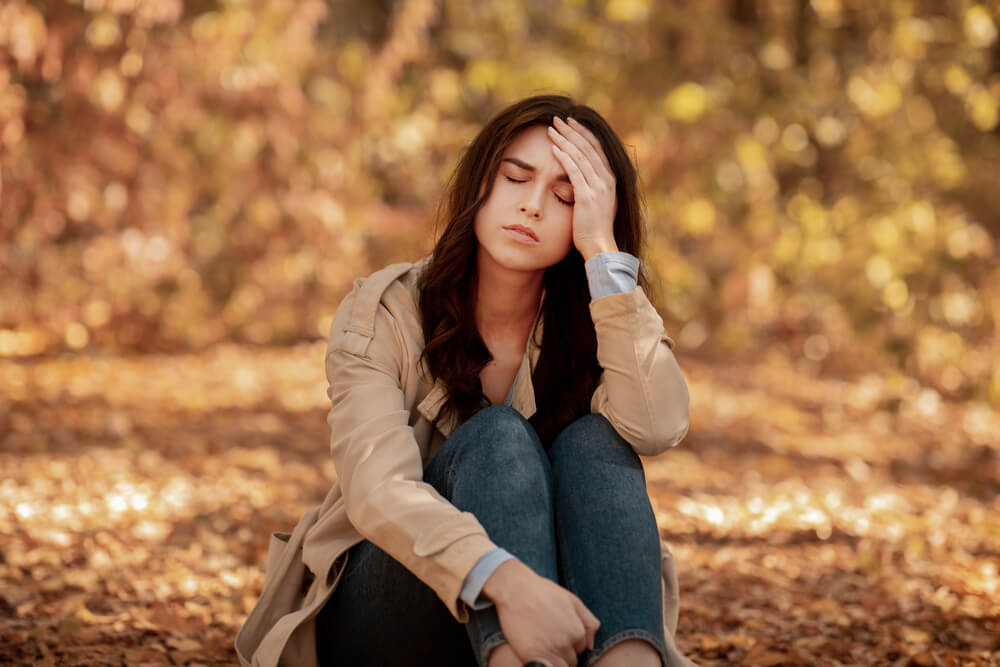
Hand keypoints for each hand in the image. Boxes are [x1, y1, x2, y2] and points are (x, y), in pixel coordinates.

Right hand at [482, 559, 599, 666]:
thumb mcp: (572, 601)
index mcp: (577, 632)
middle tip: (548, 637)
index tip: (557, 632)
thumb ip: (588, 622)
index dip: (569, 642)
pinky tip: (538, 653)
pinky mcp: (531, 656)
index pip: (580, 649)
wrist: (516, 589)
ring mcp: (549, 651)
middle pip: (571, 660)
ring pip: (560, 666)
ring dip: (553, 658)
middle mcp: (566, 644)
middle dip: (563, 651)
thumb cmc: (543, 592)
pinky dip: (544, 664)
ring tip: (542, 642)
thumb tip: (590, 646)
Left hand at [547, 116, 618, 260]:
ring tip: (551, 130)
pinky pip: (575, 171)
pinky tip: (554, 148)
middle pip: (588, 147)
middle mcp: (607, 179)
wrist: (599, 246)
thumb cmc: (594, 228)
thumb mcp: (597, 202)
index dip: (583, 133)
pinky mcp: (587, 196)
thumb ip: (592, 186)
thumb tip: (580, 175)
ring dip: (565, 140)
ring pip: (580, 156)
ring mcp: (599, 187)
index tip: (571, 123)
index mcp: (610, 178)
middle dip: (572, 131)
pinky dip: (564, 158)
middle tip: (557, 119)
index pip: (597, 148)